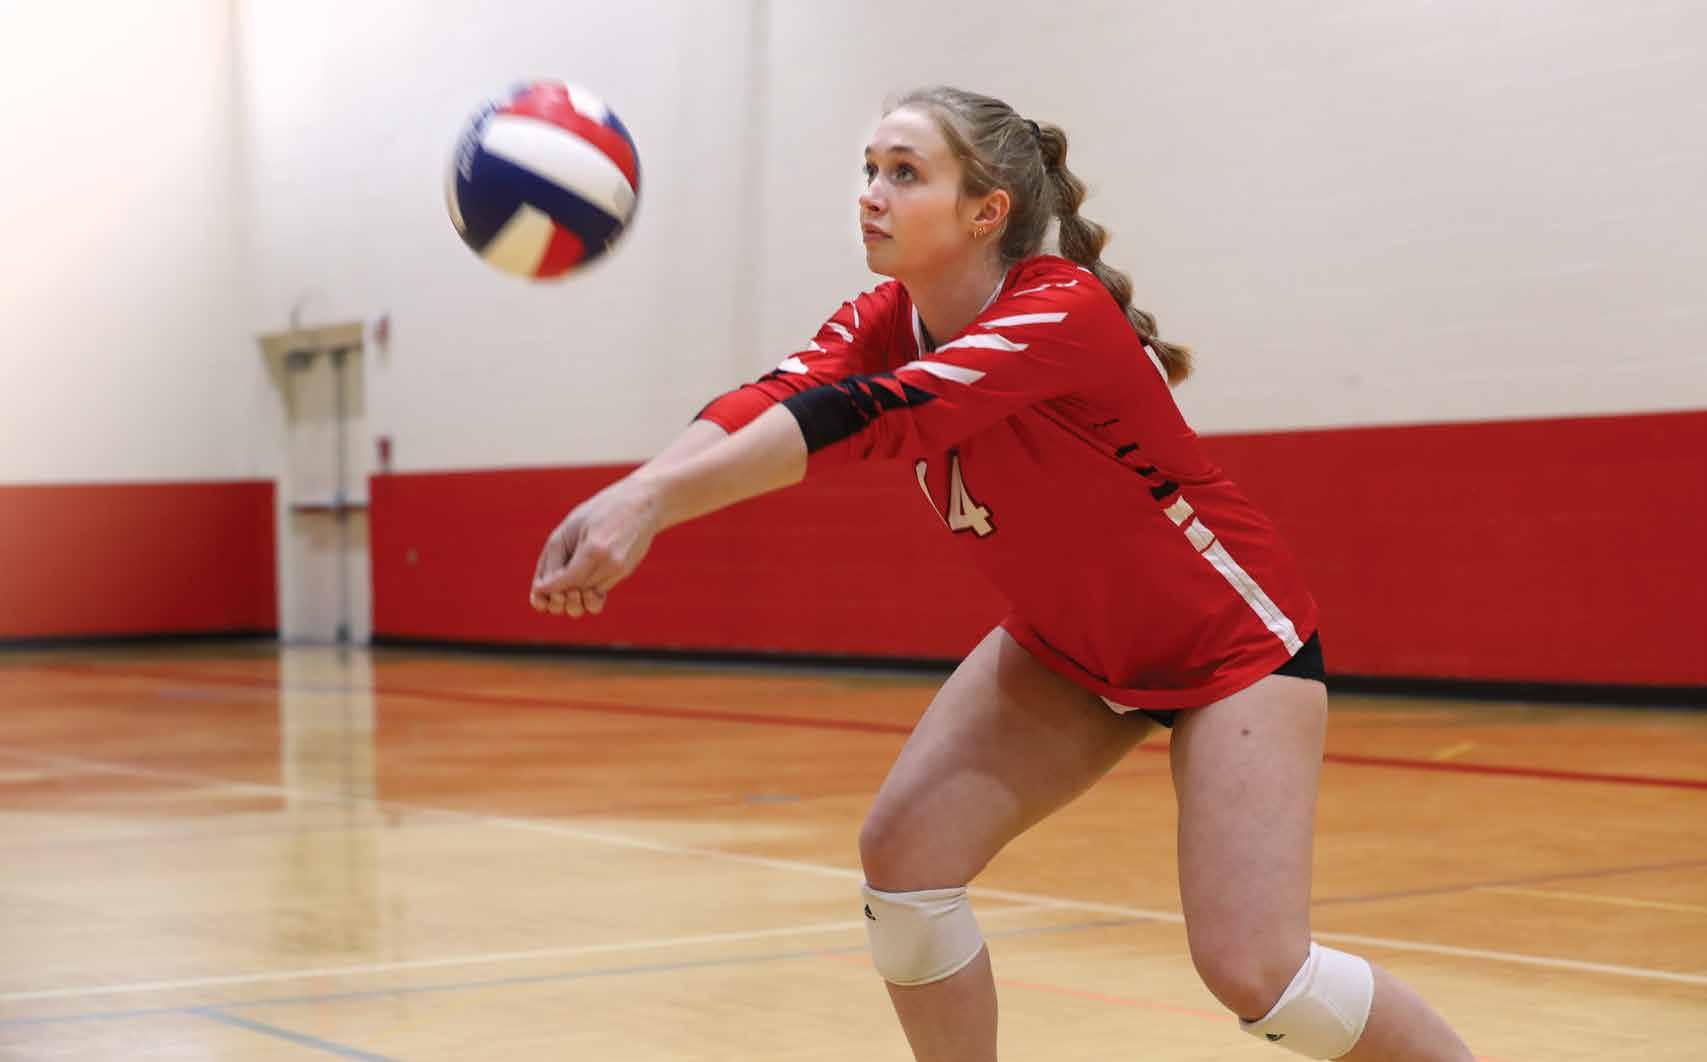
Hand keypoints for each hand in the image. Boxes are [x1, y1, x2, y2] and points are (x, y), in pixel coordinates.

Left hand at [530, 476, 662, 617]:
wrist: (643, 503)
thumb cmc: (602, 509)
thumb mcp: (570, 526)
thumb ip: (554, 557)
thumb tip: (541, 588)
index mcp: (595, 549)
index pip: (565, 582)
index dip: (548, 589)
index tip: (537, 590)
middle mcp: (610, 564)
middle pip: (577, 592)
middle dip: (561, 594)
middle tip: (552, 587)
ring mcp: (621, 569)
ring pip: (589, 594)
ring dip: (574, 591)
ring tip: (567, 580)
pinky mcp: (626, 571)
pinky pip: (601, 588)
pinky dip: (588, 586)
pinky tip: (583, 574)